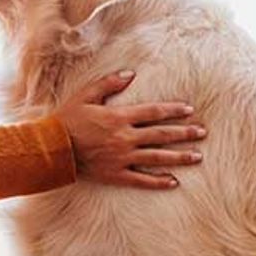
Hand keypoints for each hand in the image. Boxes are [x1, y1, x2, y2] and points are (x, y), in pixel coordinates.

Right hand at [57, 70, 205, 189]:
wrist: (52, 149)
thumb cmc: (67, 119)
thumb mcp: (86, 95)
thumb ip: (109, 83)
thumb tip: (130, 73)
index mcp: (120, 117)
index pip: (154, 112)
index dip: (173, 111)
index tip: (189, 110)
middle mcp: (125, 137)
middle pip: (162, 135)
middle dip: (185, 133)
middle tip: (203, 133)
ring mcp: (122, 158)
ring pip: (157, 157)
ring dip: (179, 157)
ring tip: (197, 157)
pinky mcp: (116, 174)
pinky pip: (142, 179)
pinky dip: (158, 181)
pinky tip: (173, 182)